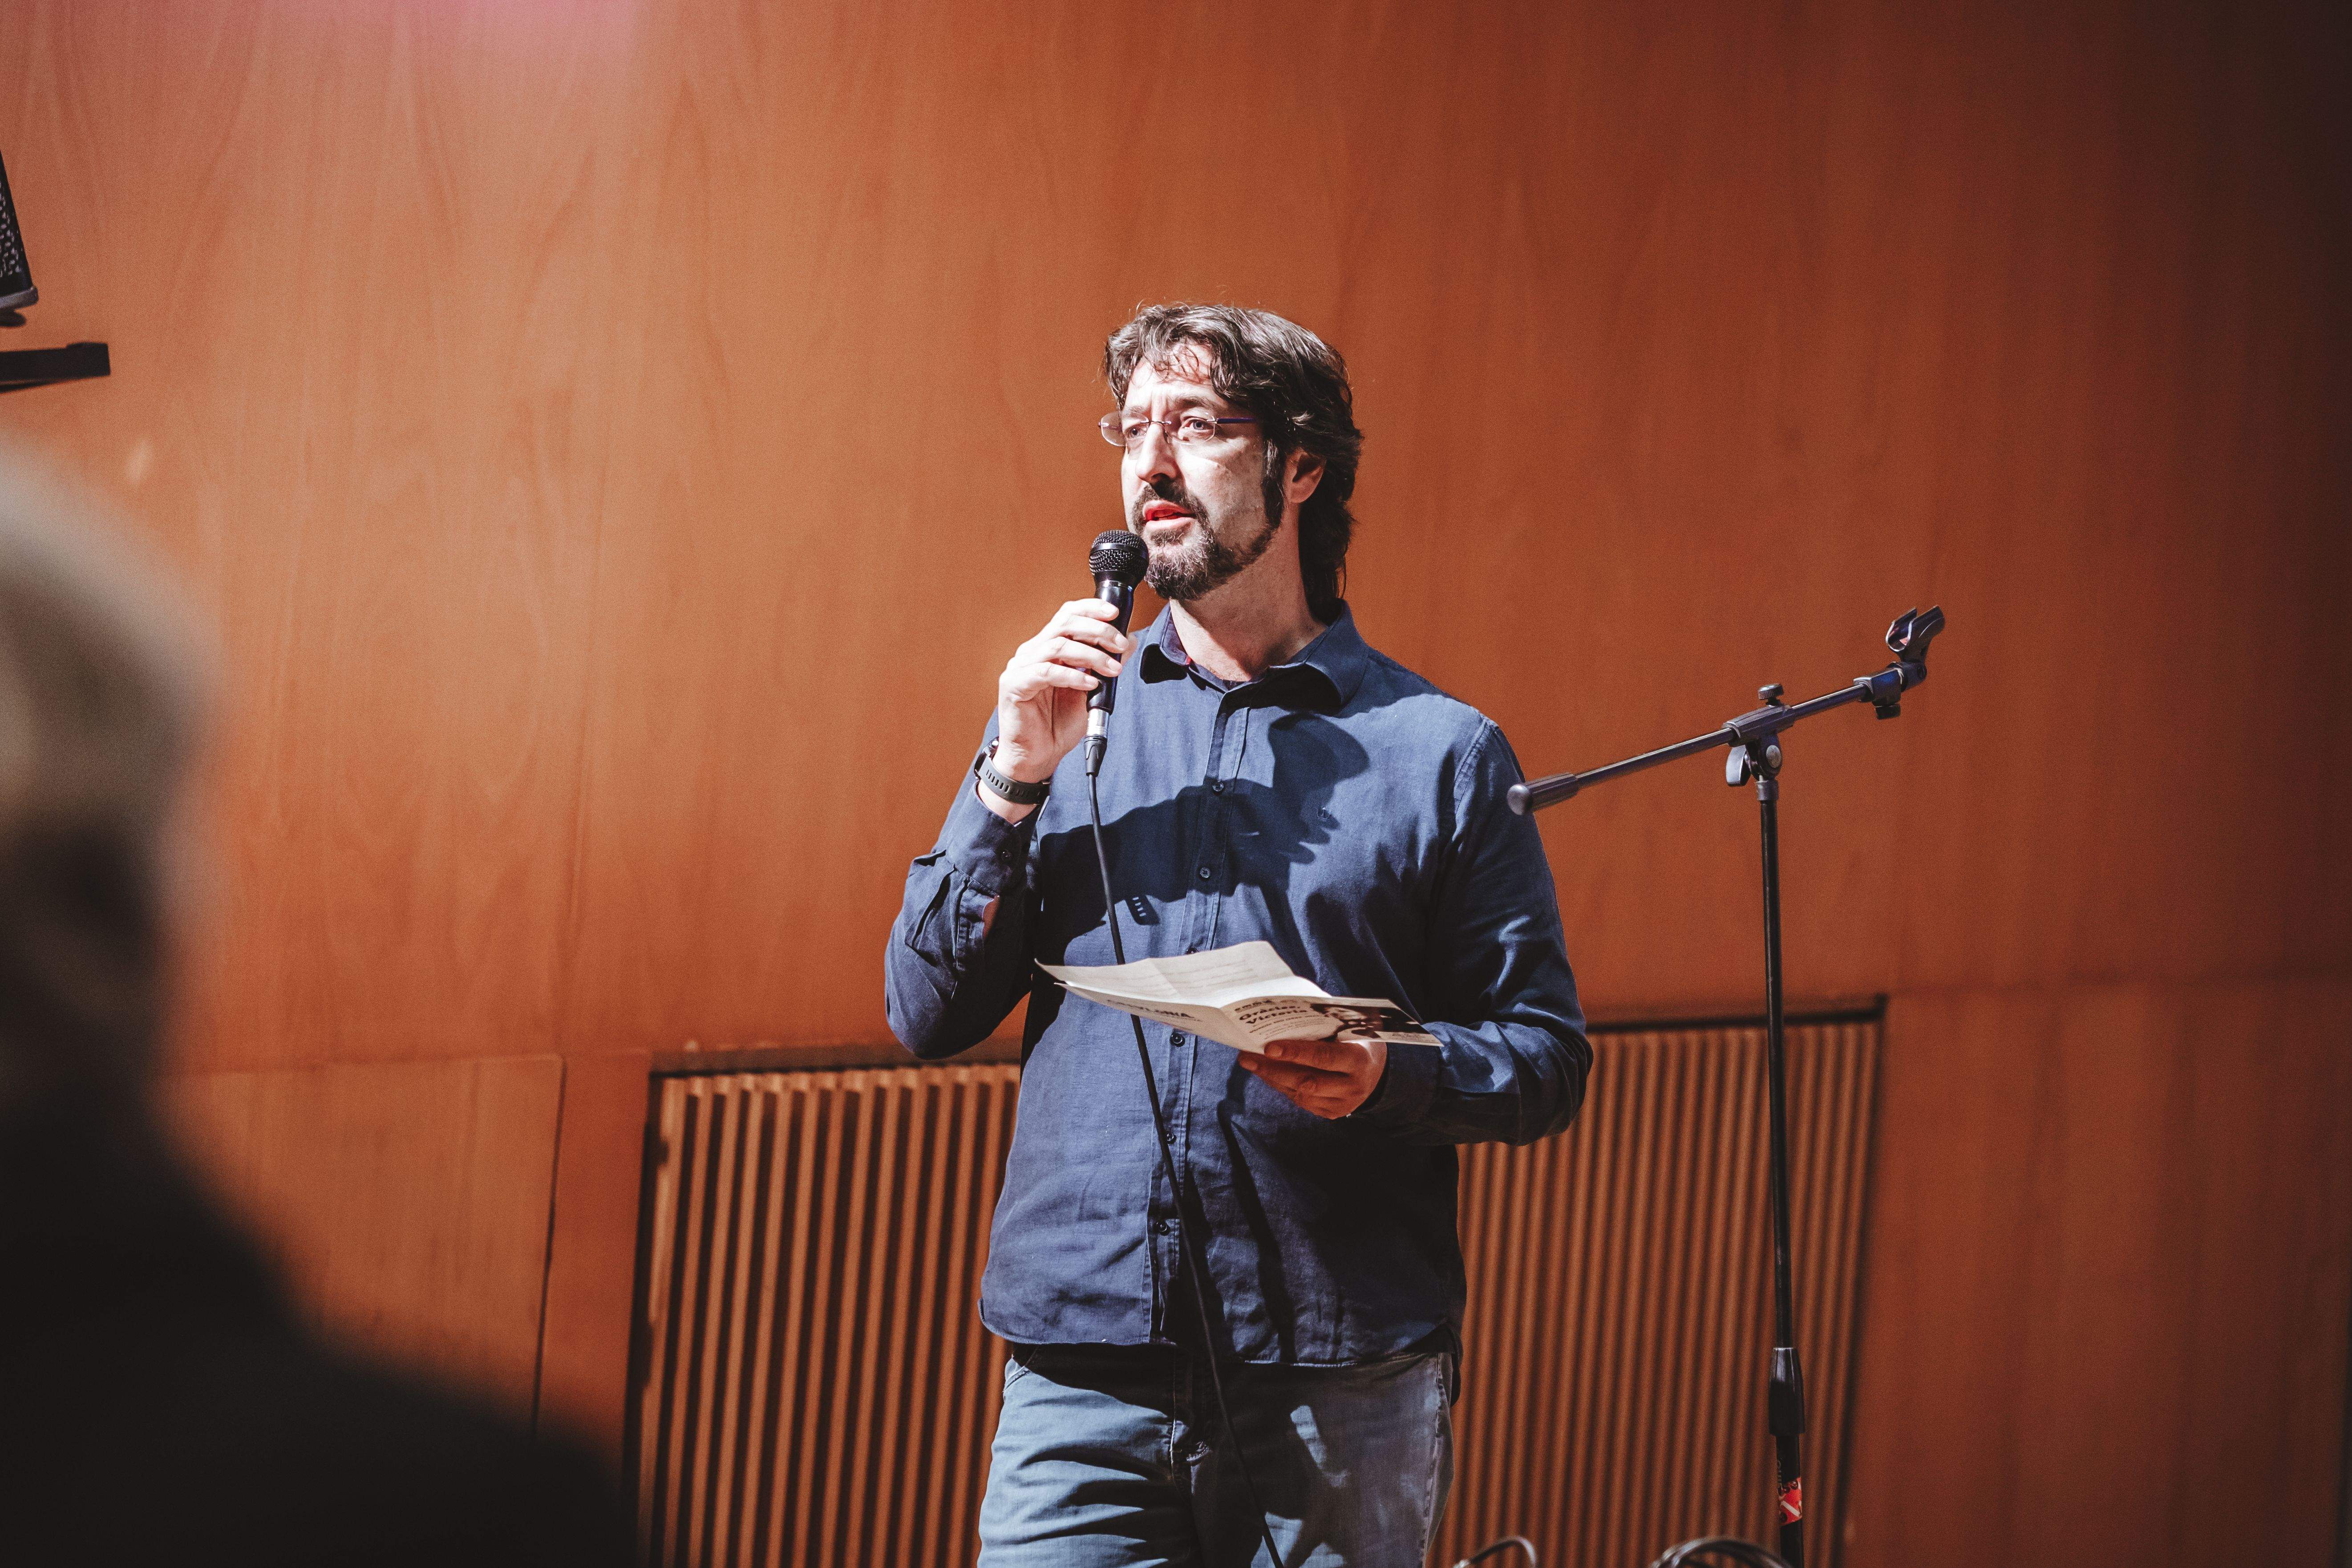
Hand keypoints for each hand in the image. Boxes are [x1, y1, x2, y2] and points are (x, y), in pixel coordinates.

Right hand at [984, 599, 1132, 817]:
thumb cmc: (1059, 724)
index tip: (1116, 613)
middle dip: (1097, 630)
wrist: (1038, 757)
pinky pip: (1045, 672)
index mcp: (1048, 647)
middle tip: (1120, 645)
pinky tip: (1089, 685)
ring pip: (1058, 646)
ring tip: (1111, 671)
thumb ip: (1105, 665)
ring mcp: (1020, 667)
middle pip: (1064, 624)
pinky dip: (1071, 676)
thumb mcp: (1091, 690)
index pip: (1067, 615)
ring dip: (1091, 655)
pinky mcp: (1013, 686)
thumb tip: (1128, 641)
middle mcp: (1032, 651)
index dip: (1090, 608)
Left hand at [1238, 1035, 1387, 1119]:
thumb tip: (1286, 1009)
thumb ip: (1324, 1022)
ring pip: (1300, 1093)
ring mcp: (1342, 1104)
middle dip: (1273, 1069)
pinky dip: (1281, 1085)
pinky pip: (1300, 1100)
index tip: (1269, 1047)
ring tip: (1250, 1062)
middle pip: (1307, 1080)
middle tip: (1246, 1056)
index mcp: (1360, 1061)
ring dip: (1272, 1077)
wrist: (1378, 1073)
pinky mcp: (1331, 1113)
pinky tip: (1267, 1073)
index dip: (1296, 1053)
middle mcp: (1353, 1086)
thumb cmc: (1358, 1041)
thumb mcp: (1350, 1028)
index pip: (1324, 1057)